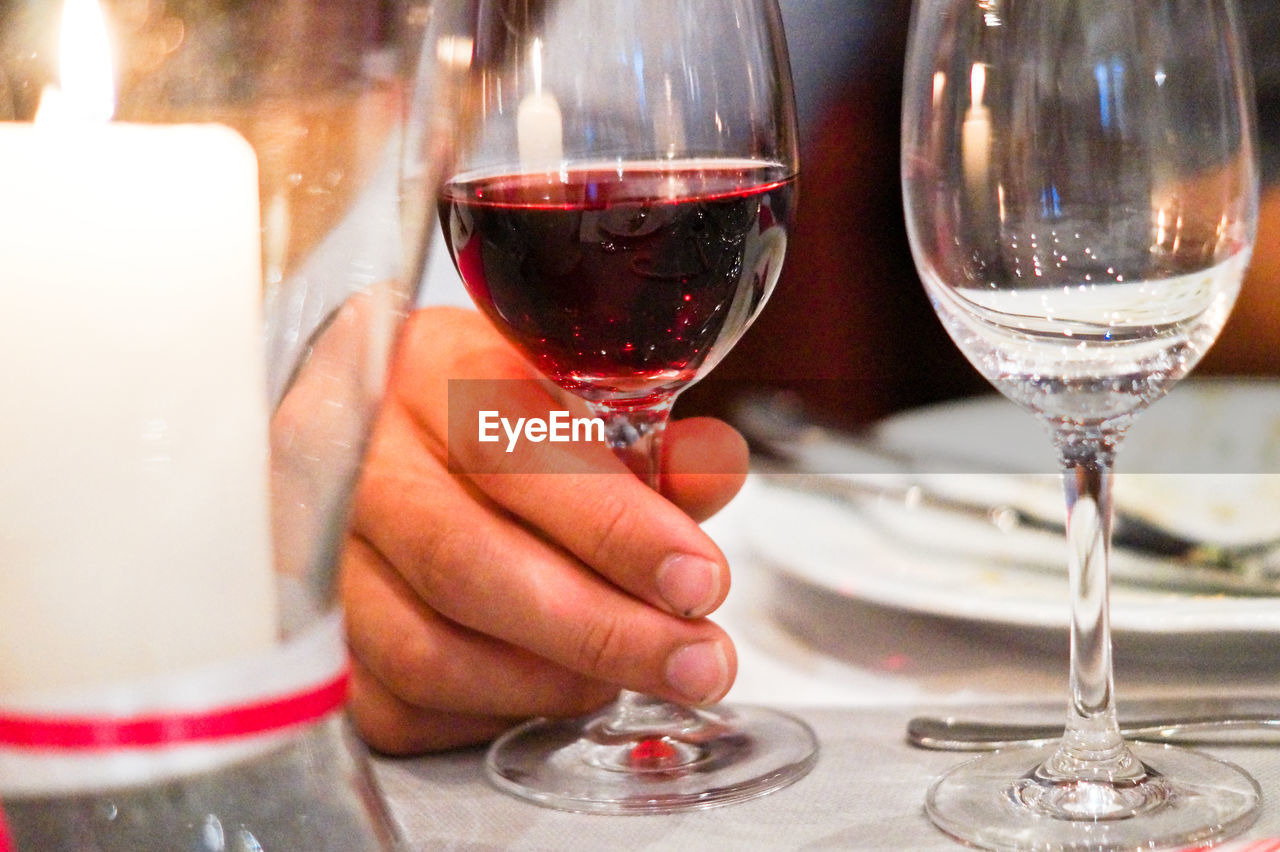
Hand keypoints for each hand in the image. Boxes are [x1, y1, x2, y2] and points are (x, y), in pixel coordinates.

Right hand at [341, 307, 748, 753]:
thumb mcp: (568, 397)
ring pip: (428, 651)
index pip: (509, 447)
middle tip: (695, 660)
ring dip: (552, 682)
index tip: (697, 579)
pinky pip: (399, 706)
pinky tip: (549, 686)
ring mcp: (317, 552)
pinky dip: (492, 713)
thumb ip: (646, 440)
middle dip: (602, 629)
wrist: (373, 427)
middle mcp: (354, 459)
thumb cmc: (485, 414)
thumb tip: (712, 468)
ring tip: (631, 672)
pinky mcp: (316, 633)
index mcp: (426, 371)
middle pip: (465, 562)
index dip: (612, 526)